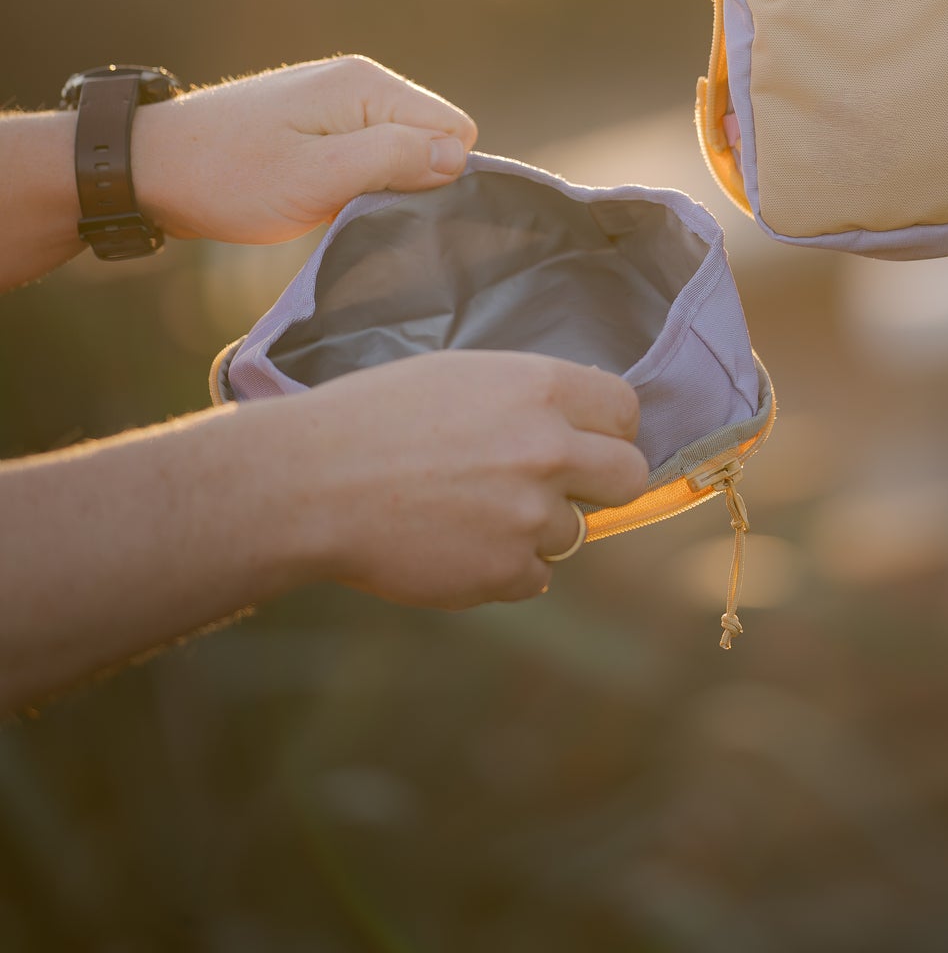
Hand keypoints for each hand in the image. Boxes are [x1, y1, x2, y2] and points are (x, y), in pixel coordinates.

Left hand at [132, 56, 477, 243]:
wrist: (148, 168)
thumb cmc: (228, 178)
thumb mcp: (316, 179)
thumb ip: (393, 160)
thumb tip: (459, 156)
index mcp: (367, 85)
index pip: (455, 130)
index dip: (436, 177)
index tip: (387, 204)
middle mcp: (360, 81)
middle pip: (431, 138)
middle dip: (409, 181)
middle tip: (351, 209)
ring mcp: (337, 99)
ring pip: (400, 150)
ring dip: (376, 186)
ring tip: (329, 206)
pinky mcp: (318, 122)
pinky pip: (368, 153)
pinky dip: (353, 182)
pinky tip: (317, 200)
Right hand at [277, 351, 646, 608]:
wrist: (313, 481)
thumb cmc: (375, 417)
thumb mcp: (461, 377)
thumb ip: (529, 399)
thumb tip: (579, 420)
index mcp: (541, 389)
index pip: (626, 411)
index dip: (609, 428)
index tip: (588, 440)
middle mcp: (550, 449)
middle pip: (629, 475)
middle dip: (602, 483)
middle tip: (559, 486)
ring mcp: (531, 514)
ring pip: (575, 531)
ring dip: (536, 528)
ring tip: (470, 511)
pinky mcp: (506, 569)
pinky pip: (534, 575)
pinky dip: (503, 567)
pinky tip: (454, 543)